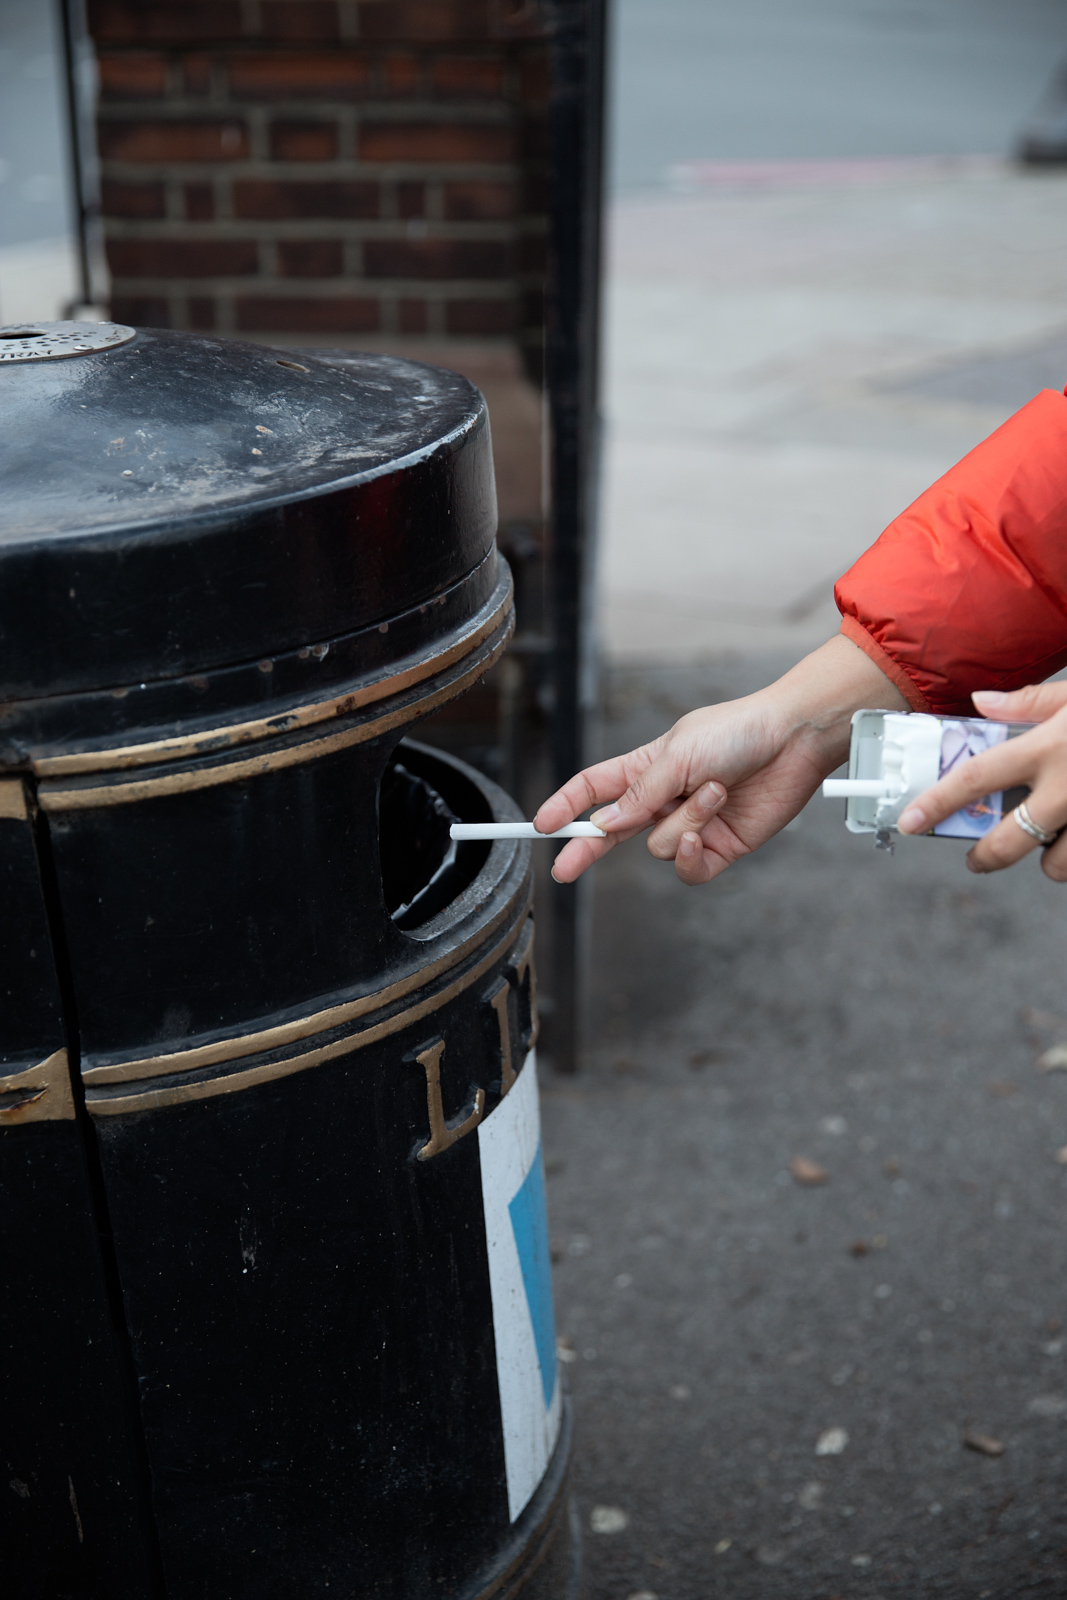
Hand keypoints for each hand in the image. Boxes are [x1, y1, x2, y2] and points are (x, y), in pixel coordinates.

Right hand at [534, 635, 907, 884]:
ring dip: (684, 820)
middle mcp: (664, 799)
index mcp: (645, 768)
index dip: (566, 805)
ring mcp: (690, 824)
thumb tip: (604, 824)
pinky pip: (688, 868)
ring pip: (658, 846)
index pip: (594, 789)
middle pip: (613, 831)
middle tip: (564, 869)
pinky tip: (702, 833)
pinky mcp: (719, 847)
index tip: (542, 824)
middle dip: (587, 849)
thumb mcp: (676, 755)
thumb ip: (639, 794)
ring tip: (714, 791)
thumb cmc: (736, 732)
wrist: (793, 741)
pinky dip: (691, 854)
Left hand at [897, 683, 1066, 879]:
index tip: (909, 821)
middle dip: (983, 857)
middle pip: (1007, 842)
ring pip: (1054, 864)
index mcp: (1047, 747)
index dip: (936, 803)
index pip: (975, 779)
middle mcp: (1066, 788)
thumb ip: (1029, 702)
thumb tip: (981, 702)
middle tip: (975, 858)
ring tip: (1047, 838)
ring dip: (1045, 860)